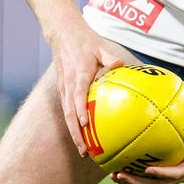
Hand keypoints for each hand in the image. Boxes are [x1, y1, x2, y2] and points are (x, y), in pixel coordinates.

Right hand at [50, 26, 123, 156]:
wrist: (62, 33)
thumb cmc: (85, 40)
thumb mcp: (100, 46)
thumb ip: (109, 58)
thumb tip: (121, 65)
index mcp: (79, 74)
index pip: (78, 96)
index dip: (80, 111)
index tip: (85, 125)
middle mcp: (69, 84)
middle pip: (69, 113)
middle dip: (76, 133)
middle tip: (84, 151)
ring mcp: (64, 87)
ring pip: (66, 114)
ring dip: (73, 133)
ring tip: (83, 150)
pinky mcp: (63, 88)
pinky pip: (66, 109)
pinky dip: (72, 123)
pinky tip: (81, 134)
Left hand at [110, 107, 183, 183]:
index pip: (175, 174)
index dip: (161, 173)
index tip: (147, 169)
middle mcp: (179, 176)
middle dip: (137, 182)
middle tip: (120, 175)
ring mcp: (170, 177)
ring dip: (131, 182)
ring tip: (113, 176)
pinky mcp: (163, 174)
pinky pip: (146, 178)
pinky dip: (133, 175)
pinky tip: (117, 169)